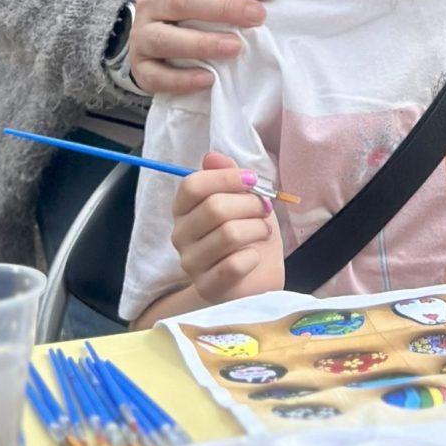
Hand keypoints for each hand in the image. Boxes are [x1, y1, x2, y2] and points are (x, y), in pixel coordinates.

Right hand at [128, 0, 275, 95]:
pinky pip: (155, 75)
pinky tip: (208, 79)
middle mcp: (153, 0)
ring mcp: (142, 35)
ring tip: (236, 48)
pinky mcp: (140, 67)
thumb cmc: (193, 2)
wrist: (154, 35)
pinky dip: (181, 79)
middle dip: (223, 7)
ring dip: (202, 43)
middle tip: (258, 17)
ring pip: (165, 38)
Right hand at [170, 151, 283, 304]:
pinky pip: (233, 265)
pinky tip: (253, 257)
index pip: (192, 185)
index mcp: (185, 209)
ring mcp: (190, 263)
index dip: (226, 178)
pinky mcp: (207, 288)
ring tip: (262, 232)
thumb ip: (228, 175)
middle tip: (264, 209)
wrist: (259, 275)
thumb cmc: (250, 231)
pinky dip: (253, 257)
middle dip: (250, 204)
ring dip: (257, 229)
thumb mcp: (245, 197)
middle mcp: (180, 236)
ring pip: (228, 234)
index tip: (252, 180)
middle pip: (213, 208)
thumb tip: (211, 157)